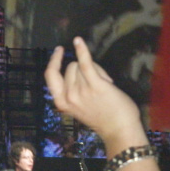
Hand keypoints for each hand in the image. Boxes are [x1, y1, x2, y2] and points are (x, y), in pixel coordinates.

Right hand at [44, 37, 147, 155]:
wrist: (119, 130)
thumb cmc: (102, 118)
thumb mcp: (78, 107)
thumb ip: (72, 91)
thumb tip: (77, 67)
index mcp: (61, 102)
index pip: (50, 76)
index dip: (53, 61)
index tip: (59, 51)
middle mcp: (68, 96)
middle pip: (70, 67)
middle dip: (82, 71)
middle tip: (96, 86)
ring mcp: (80, 90)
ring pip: (81, 66)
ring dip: (94, 71)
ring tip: (104, 87)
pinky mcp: (94, 85)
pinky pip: (85, 63)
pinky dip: (81, 50)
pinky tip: (78, 41)